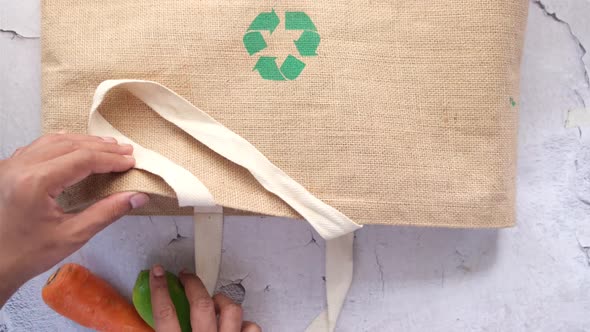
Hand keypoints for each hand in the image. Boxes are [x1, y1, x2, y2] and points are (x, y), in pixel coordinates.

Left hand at [0, 133, 148, 306]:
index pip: (82, 159)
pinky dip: (62, 143)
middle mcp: (20, 167)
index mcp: (36, 182)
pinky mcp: (8, 169)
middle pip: (70, 145)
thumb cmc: (29, 253)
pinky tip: (76, 145)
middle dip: (101, 148)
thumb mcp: (73, 235)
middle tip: (126, 151)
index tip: (131, 162)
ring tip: (108, 146)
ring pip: (54, 141)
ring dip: (83, 141)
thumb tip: (138, 197)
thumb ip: (107, 212)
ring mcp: (11, 165)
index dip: (110, 159)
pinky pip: (38, 146)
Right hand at [150, 265, 260, 331]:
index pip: (166, 314)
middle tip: (187, 277)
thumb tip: (154, 322)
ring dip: (222, 303)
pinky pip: (251, 326)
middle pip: (201, 305)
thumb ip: (166, 330)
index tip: (157, 273)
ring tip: (215, 303)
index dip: (160, 289)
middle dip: (194, 285)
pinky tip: (235, 326)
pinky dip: (244, 323)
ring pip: (232, 310)